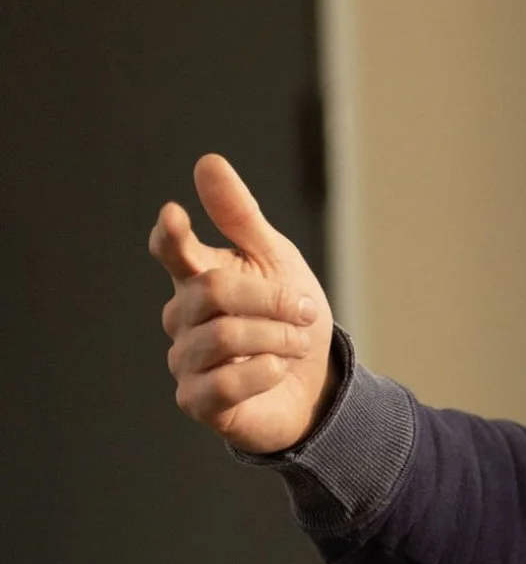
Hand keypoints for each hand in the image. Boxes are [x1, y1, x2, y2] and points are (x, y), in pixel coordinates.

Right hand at [148, 153, 335, 454]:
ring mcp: (185, 361)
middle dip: (272, 299)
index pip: (172, 251)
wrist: (316, 383)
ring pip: (225, 336)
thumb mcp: (276, 261)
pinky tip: (277, 371)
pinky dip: (265, 372)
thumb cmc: (288, 318)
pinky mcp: (198, 402)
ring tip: (297, 343)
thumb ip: (241, 217)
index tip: (176, 215)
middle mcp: (182, 317)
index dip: (171, 235)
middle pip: (215, 290)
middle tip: (304, 310)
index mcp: (198, 277)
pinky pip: (224, 383)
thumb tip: (208, 161)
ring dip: (278, 337)